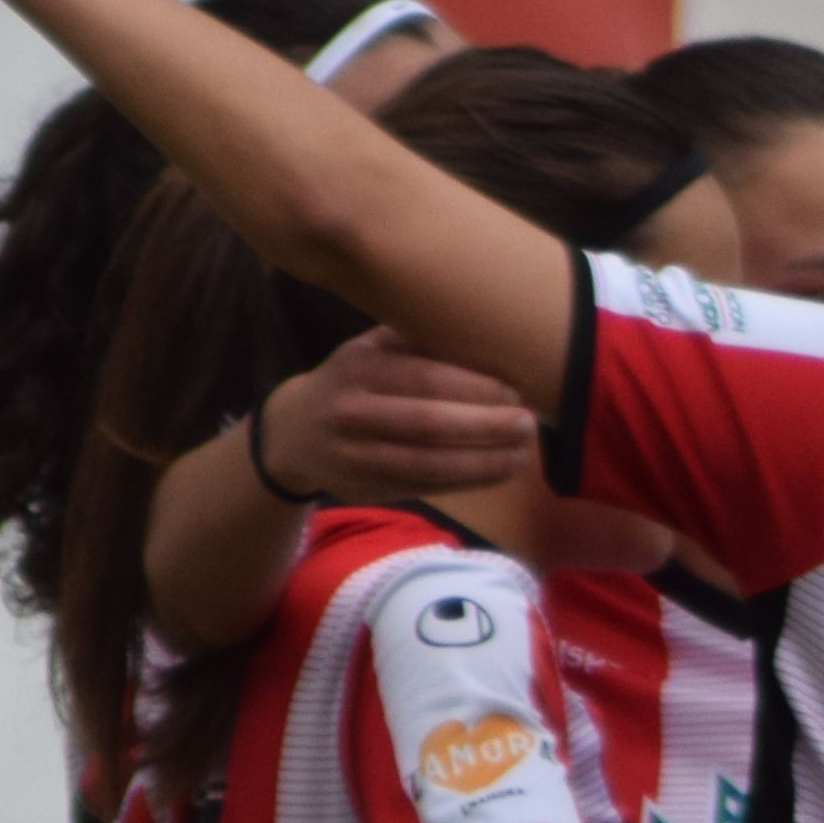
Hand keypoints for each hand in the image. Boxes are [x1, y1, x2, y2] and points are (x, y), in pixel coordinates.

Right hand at [257, 333, 536, 502]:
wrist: (295, 432)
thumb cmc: (352, 381)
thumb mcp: (370, 349)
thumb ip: (416, 343)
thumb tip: (487, 334)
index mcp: (359, 368)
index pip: (424, 379)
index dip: (474, 388)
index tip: (516, 391)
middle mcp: (353, 413)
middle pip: (429, 425)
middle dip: (485, 426)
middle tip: (528, 423)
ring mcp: (356, 456)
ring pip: (429, 464)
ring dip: (483, 463)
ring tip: (522, 455)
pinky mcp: (367, 488)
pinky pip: (425, 487)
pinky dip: (467, 482)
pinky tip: (498, 472)